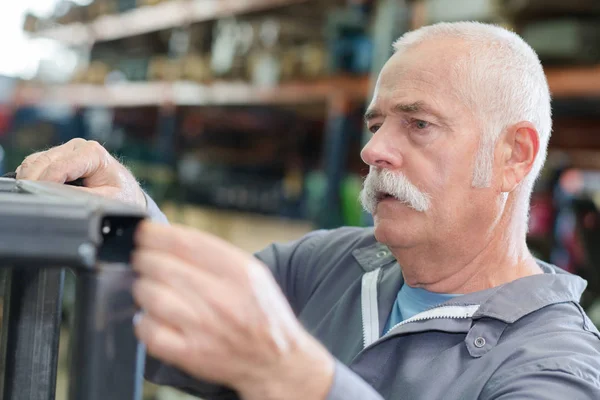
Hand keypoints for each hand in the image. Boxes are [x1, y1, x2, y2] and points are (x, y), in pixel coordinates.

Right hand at [16, 138, 145, 208]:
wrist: (126, 192)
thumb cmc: (121, 195)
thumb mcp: (108, 199)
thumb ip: (84, 197)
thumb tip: (58, 196)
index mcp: (93, 153)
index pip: (60, 166)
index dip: (46, 182)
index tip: (37, 197)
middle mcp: (78, 146)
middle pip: (43, 161)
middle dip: (32, 181)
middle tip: (28, 201)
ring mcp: (67, 150)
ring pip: (36, 161)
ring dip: (29, 178)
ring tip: (30, 197)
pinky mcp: (58, 157)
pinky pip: (35, 164)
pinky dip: (30, 176)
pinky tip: (33, 190)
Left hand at [132, 221, 334, 399]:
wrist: (276, 361)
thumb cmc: (263, 314)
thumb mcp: (254, 273)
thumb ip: (216, 254)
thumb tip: (170, 237)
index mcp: (239, 272)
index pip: (185, 242)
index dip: (156, 234)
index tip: (145, 233)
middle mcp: (221, 297)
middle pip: (161, 265)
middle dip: (146, 259)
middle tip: (145, 261)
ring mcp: (203, 327)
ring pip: (150, 294)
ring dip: (144, 288)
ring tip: (152, 288)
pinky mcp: (189, 353)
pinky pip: (148, 329)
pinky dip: (144, 320)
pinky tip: (155, 316)